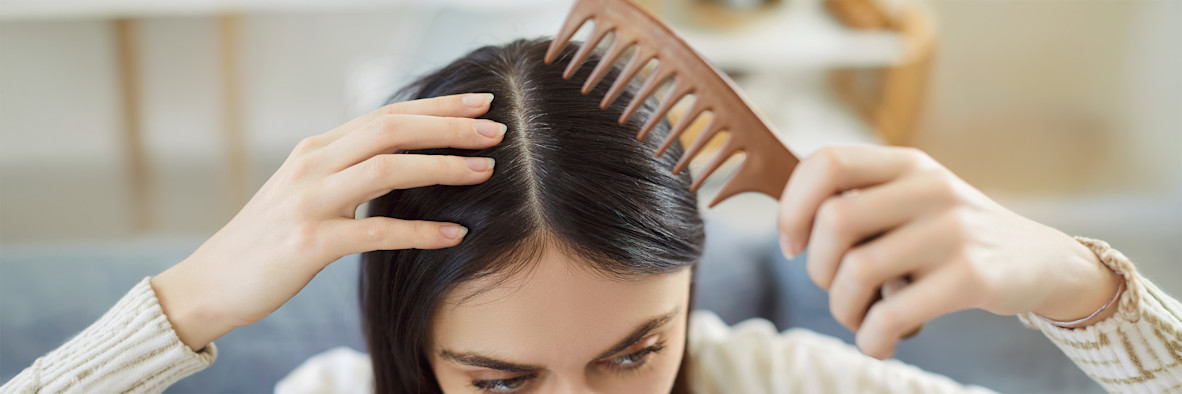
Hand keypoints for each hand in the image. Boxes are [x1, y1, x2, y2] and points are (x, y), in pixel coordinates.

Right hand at [150, 93, 505, 350]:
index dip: (437, 107)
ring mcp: (309, 202)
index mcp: (318, 149)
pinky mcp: (309, 243)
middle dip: (449, 127)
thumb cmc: (269, 239)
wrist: (211, 282)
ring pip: (387, 170)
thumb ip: (350, 170)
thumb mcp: (309, 191)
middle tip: (496, 130)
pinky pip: (375, 232)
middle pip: (392, 130)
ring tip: (484, 171)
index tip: (480, 103)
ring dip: (442, 167)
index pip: (387, 115)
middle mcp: (314, 165)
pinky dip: (419, 232)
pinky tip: (453, 235)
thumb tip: (403, 158)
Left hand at [777, 145, 1122, 358]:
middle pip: (834, 220)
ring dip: (843, 309)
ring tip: (860, 320)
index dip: (794, 205)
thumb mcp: (913, 201)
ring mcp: (953, 230)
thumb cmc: (954, 236)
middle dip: (817, 268)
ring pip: (857, 271)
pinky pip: (893, 313)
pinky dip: (872, 338)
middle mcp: (929, 188)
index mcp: (906, 164)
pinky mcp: (972, 276)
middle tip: (834, 288)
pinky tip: (880, 343)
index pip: (827, 163)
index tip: (793, 244)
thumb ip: (861, 203)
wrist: (1041, 262)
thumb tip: (791, 227)